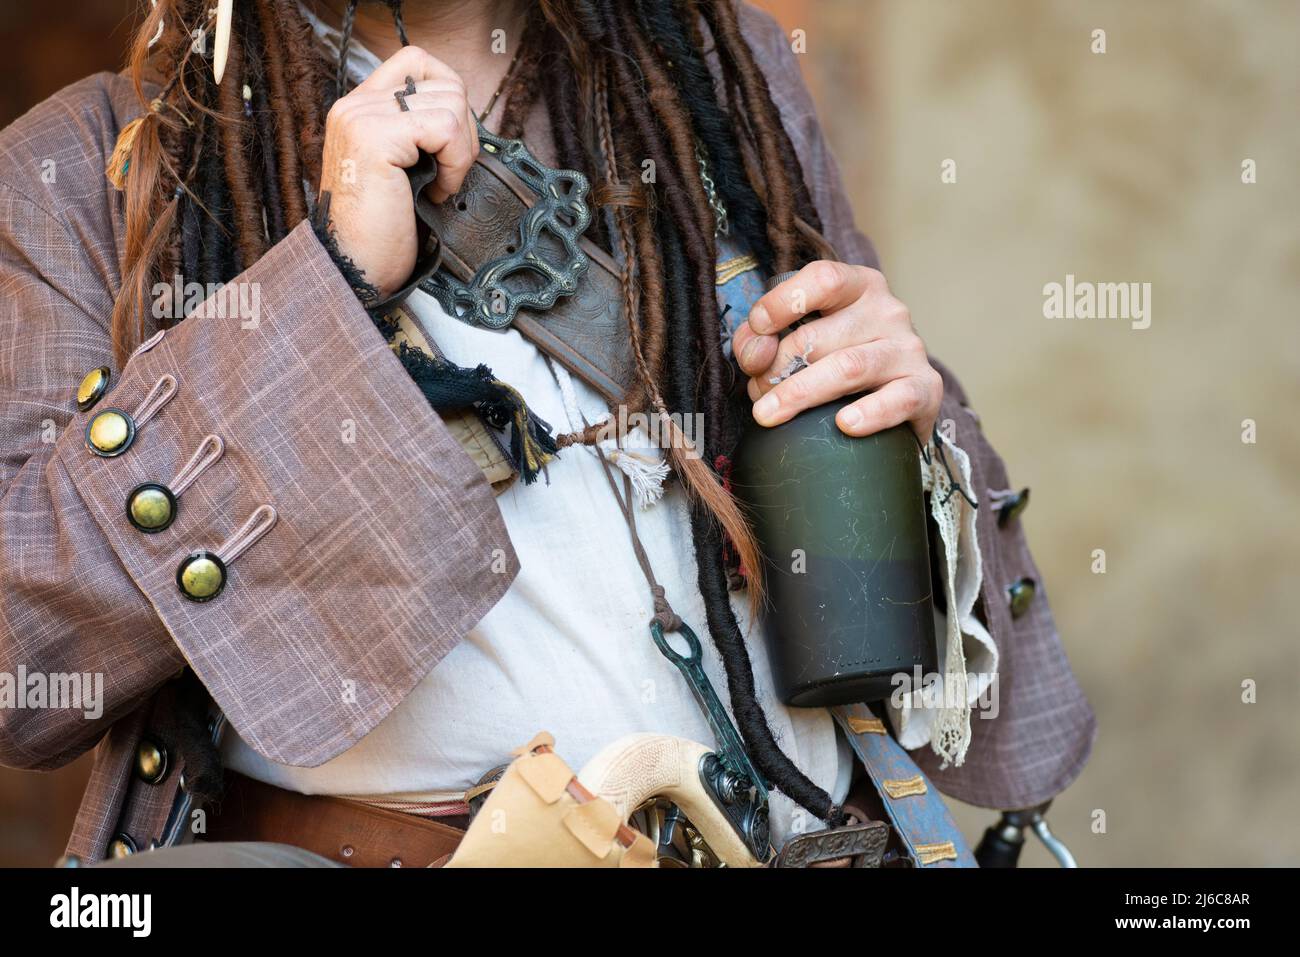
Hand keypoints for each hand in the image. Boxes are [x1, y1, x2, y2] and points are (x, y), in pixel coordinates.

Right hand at [318, 46, 479, 299]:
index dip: (450, 94)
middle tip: (448, 173)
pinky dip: (456, 164)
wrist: (355, 267)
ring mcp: (362, 117)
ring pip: (451, 102)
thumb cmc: (381, 230)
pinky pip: (447, 128)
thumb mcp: (402, 167)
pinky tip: (437, 192)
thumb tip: (462, 110)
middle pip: (444, 82)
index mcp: (360, 108)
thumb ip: (418, 130)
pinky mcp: (376, 137)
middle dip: (463, 131)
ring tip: (439, 185)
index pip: (417, 61)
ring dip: (460, 152)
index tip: (450, 143)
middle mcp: (356, 105)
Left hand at [732, 262, 942, 440]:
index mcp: (859, 287)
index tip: (757, 329)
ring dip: (800, 393)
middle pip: (819, 335)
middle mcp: (889, 311)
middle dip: (776, 368)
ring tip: (769, 415)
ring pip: (848, 367)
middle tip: (758, 394)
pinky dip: (869, 413)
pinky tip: (844, 424)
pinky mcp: (926, 389)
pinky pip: (897, 400)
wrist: (894, 404)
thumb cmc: (835, 364)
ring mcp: (909, 349)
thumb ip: (763, 340)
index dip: (782, 302)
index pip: (823, 279)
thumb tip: (754, 353)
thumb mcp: (796, 340)